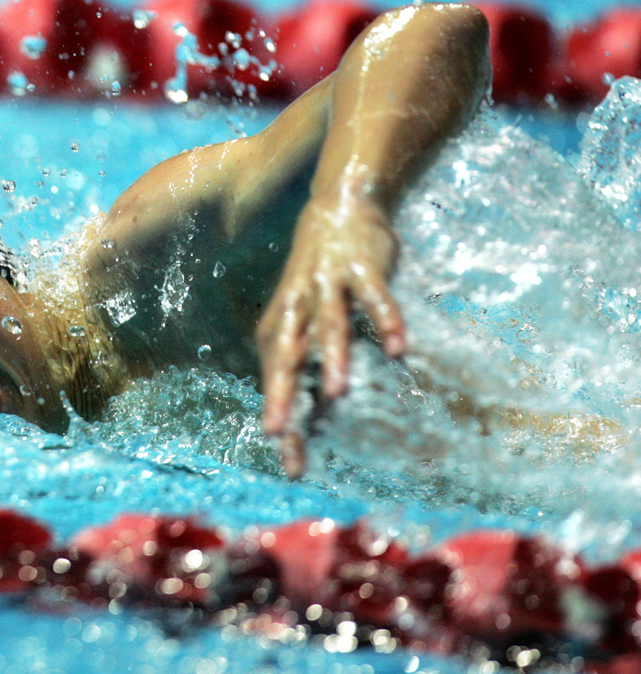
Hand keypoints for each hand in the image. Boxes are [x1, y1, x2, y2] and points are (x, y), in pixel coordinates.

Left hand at [255, 192, 405, 477]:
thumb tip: (313, 415)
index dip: (283, 420)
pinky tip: (397, 346)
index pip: (277, 381)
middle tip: (278, 432)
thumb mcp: (304, 318)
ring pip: (329, 327)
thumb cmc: (320, 278)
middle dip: (281, 395)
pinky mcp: (360, 269)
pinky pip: (374, 298)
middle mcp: (298, 309)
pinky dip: (385, 319)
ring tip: (337, 393)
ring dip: (333, 358)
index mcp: (282, 326)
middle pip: (286, 356)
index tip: (290, 467)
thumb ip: (308, 363)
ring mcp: (328, 286)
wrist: (337, 206)